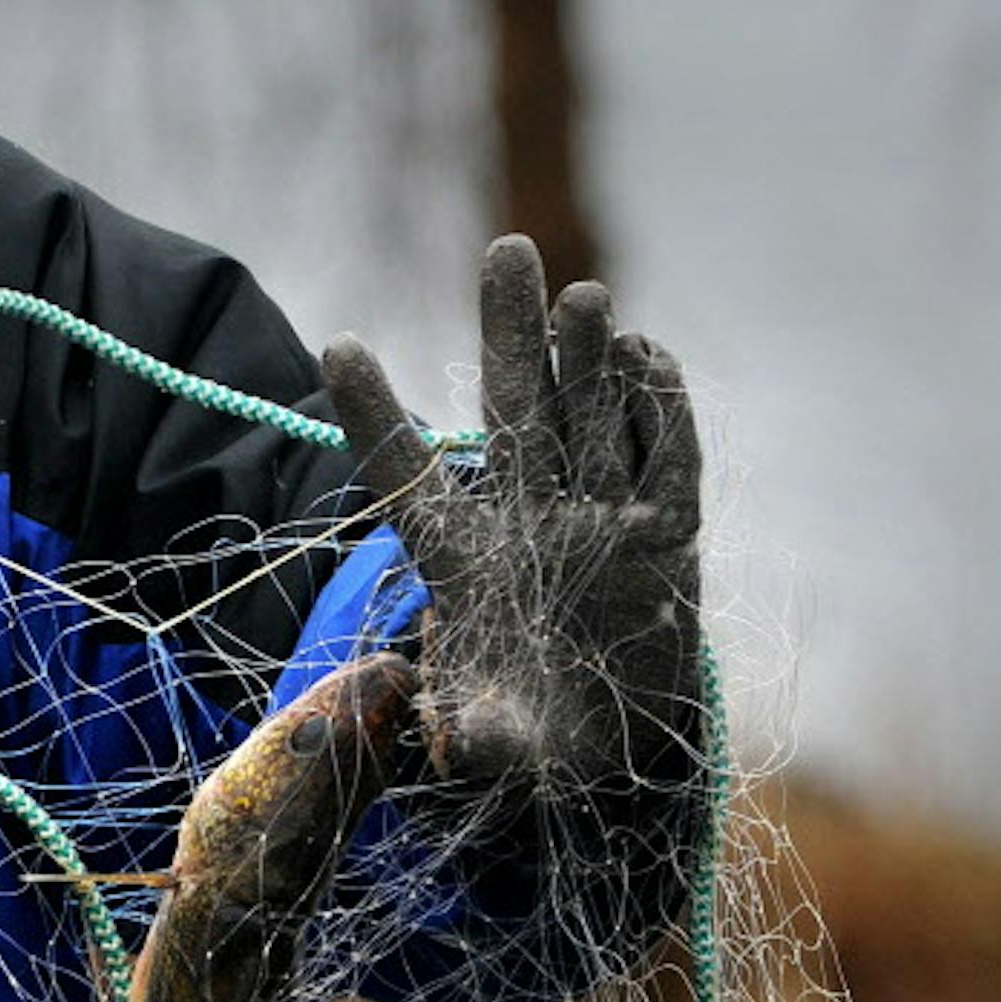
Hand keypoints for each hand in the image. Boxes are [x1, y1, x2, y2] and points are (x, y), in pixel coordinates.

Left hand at [321, 235, 700, 794]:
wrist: (605, 751)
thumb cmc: (524, 739)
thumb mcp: (489, 744)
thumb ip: (472, 737)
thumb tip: (455, 744)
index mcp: (458, 559)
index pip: (406, 474)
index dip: (374, 414)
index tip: (336, 346)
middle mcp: (526, 523)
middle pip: (514, 414)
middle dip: (510, 335)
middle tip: (506, 250)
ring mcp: (597, 522)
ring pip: (588, 422)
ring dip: (587, 362)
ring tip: (580, 299)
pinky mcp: (664, 539)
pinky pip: (662, 462)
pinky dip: (658, 410)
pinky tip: (647, 353)